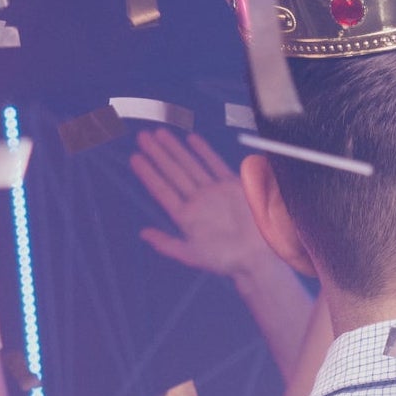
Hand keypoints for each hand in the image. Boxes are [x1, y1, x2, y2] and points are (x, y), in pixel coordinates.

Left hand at [133, 130, 277, 280]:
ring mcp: (214, 193)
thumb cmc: (228, 261)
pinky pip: (215, 164)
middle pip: (173, 173)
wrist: (260, 257)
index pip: (162, 190)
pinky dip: (204, 152)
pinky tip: (191, 139)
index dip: (148, 174)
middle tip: (141, 137)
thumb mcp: (194, 256)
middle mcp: (198, 202)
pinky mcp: (232, 187)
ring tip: (160, 134)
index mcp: (186, 217)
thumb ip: (168, 245)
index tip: (135, 157)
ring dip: (175, 149)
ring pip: (190, 165)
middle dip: (158, 154)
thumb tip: (144, 234)